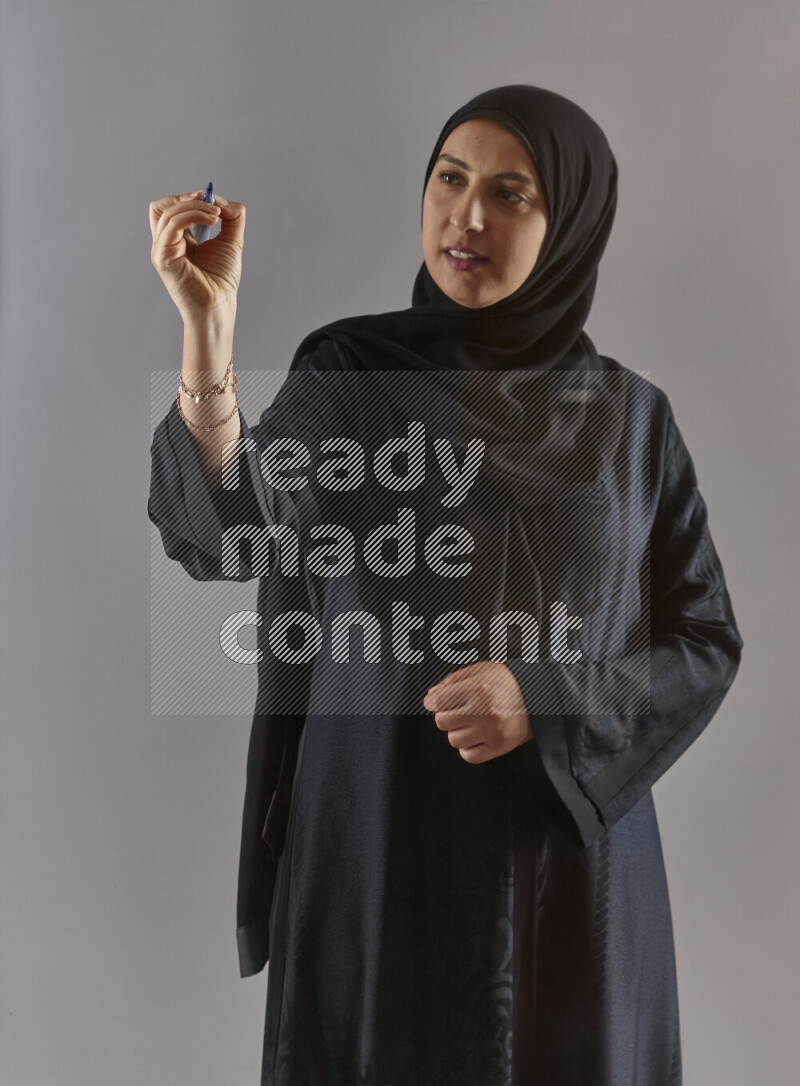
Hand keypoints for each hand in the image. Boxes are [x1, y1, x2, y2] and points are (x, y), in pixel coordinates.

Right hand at [149, 190, 245, 322]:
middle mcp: (165, 243)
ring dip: (195, 206)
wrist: (219, 306)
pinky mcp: (162, 257)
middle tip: (212, 205)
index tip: (211, 200)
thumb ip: (232, 218)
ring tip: (217, 215)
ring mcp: (161, 250)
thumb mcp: (231, 241)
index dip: (189, 199)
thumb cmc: (222, 281)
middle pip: (163, 206)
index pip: (171, 208)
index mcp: (177, 240)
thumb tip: (224, 200)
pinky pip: (172, 225)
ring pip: (168, 211)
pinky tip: (213, 220)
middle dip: (188, 199)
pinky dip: (193, 215)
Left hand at [422, 660, 533, 763]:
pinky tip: (477, 736)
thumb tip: (431, 697)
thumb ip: (453, 681)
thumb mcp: (481, 670)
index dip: (433, 702)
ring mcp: (492, 731)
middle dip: (447, 716)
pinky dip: (469, 748)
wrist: (539, 696)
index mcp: (478, 688)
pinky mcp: (500, 746)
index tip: (437, 702)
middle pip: (442, 722)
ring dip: (459, 732)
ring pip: (454, 740)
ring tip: (472, 722)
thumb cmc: (507, 681)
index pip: (438, 701)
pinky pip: (469, 755)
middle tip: (459, 711)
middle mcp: (484, 710)